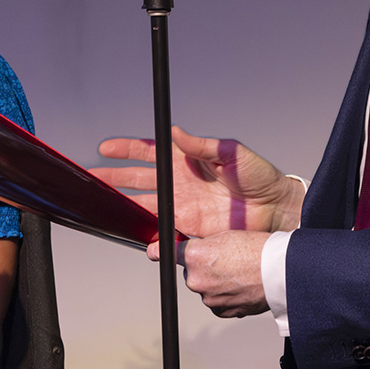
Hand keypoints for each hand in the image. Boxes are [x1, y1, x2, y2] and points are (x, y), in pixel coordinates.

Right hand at [93, 126, 303, 237]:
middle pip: (138, 178)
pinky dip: (150, 234)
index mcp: (186, 159)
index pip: (150, 152)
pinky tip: (140, 235)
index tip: (107, 148)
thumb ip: (201, 145)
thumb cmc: (259, 176)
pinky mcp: (189, 228)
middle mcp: (179, 182)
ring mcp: (182, 205)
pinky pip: (162, 231)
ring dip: (124, 205)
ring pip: (144, 204)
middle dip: (114, 177)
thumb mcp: (231, 152)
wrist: (276, 209)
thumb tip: (176, 132)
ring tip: (104, 205)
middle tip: (93, 177)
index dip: (127, 149)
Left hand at [146, 230, 271, 317]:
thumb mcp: (224, 235)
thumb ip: (201, 244)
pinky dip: (224, 295)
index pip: (167, 252)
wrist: (280, 271)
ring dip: (215, 282)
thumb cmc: (257, 249)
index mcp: (195, 256)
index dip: (158, 250)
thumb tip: (189, 249)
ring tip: (237, 273)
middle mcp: (197, 279)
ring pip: (205, 287)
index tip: (153, 251)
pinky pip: (216, 302)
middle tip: (224, 260)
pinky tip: (239, 285)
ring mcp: (208, 298)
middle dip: (203, 267)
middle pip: (191, 271)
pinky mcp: (221, 311)